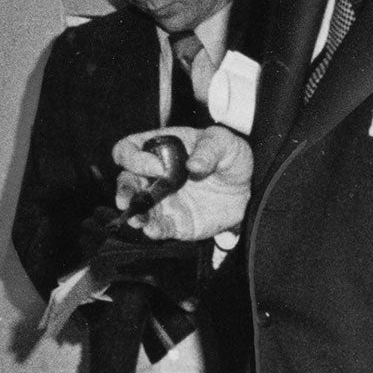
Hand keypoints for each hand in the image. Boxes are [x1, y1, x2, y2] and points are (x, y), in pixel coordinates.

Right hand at [112, 124, 252, 240]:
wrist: (248, 188)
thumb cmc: (231, 156)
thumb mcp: (225, 142)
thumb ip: (210, 149)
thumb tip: (193, 166)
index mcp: (159, 148)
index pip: (129, 149)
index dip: (135, 158)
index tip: (158, 168)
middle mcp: (154, 175)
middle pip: (126, 180)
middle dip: (124, 189)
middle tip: (128, 199)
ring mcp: (163, 200)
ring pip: (136, 207)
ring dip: (134, 213)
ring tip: (138, 220)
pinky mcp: (174, 222)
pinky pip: (157, 227)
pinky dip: (152, 230)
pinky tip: (153, 230)